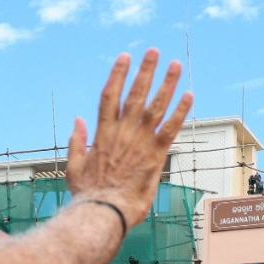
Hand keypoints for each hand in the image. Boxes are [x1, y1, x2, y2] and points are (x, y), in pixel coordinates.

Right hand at [66, 50, 192, 226]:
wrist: (104, 212)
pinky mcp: (156, 155)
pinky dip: (180, 111)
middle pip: (135, 94)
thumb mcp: (74, 165)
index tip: (124, 57)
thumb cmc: (88, 194)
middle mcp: (122, 132)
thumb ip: (77, 141)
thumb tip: (77, 120)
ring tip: (175, 64)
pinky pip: (170, 128)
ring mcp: (140, 142)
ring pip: (155, 106)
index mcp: (103, 133)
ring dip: (167, 83)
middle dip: (145, 71)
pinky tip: (189, 95)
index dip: (117, 74)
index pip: (110, 95)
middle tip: (154, 51)